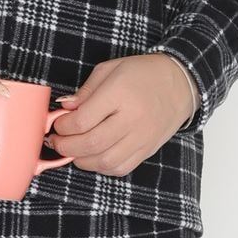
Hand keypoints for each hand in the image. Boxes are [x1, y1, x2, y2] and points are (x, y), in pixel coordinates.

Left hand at [46, 54, 198, 175]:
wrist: (181, 83)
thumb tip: (64, 108)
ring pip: (104, 161)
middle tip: (56, 141)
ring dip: (81, 160)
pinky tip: (93, 157)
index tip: (57, 124)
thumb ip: (85, 91)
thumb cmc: (143, 74)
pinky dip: (101, 167)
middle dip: (65, 146)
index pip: (82, 120)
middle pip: (90, 143)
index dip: (62, 126)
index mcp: (120, 93)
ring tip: (73, 150)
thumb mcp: (110, 69)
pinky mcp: (147, 150)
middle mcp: (132, 118)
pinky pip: (120, 168)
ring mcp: (141, 138)